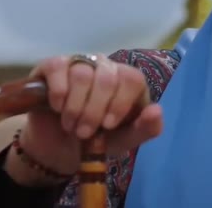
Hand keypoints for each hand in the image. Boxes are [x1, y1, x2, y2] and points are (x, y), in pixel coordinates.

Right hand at [4, 54, 162, 185]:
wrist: (58, 148)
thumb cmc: (96, 141)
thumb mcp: (123, 141)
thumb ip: (145, 129)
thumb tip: (157, 110)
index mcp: (128, 83)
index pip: (133, 79)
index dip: (120, 103)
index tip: (108, 125)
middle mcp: (106, 68)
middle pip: (107, 78)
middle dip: (94, 111)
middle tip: (84, 133)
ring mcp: (81, 63)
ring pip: (82, 74)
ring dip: (75, 107)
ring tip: (70, 125)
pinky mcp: (54, 65)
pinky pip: (58, 67)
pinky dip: (58, 91)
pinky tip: (57, 107)